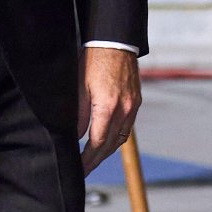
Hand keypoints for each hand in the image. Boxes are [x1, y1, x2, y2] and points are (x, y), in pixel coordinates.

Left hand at [78, 47, 140, 173]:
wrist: (115, 41)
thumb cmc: (93, 60)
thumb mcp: (79, 87)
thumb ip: (79, 115)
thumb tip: (75, 137)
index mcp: (107, 107)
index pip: (97, 143)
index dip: (87, 159)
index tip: (80, 169)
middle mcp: (124, 110)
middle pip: (110, 145)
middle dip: (96, 160)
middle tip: (85, 170)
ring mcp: (132, 106)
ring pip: (120, 138)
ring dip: (107, 151)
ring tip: (93, 159)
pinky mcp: (135, 101)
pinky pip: (126, 127)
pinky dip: (116, 138)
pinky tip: (107, 141)